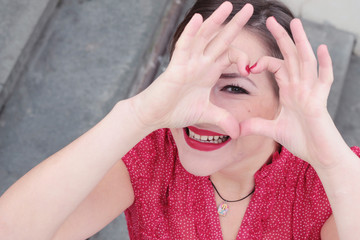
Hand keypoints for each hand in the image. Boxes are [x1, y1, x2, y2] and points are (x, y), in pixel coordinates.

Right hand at [131, 2, 253, 138]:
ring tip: (229, 5)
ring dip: (216, 21)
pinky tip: (199, 19)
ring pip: (204, 37)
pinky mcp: (176, 66)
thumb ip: (224, 119)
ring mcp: (189, 62)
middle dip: (235, 24)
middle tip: (249, 8)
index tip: (250, 70)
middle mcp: (201, 63)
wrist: (155, 115)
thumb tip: (239, 132)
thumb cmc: (176, 110)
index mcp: (210, 71)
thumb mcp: (207, 114)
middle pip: (221, 39)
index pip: (230, 55)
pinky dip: (191, 33)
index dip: (243, 57)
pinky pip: (184, 46)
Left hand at [241, 17, 338, 166]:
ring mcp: (311, 92)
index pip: (276, 66)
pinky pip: (324, 80)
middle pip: (290, 56)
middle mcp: (300, 87)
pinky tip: (321, 48)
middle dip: (281, 38)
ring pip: (306, 62)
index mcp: (289, 90)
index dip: (263, 61)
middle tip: (271, 20)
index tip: (249, 64)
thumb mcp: (272, 130)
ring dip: (301, 42)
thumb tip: (236, 129)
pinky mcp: (319, 102)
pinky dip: (324, 64)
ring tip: (295, 23)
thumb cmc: (301, 140)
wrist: (319, 155)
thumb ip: (256, 126)